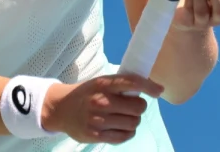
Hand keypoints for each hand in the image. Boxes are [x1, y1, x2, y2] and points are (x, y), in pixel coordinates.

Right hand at [41, 74, 163, 144]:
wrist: (61, 109)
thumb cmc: (86, 93)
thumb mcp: (100, 82)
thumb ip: (120, 84)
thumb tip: (148, 86)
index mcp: (103, 84)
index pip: (132, 83)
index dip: (149, 87)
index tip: (159, 91)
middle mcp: (101, 101)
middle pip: (138, 107)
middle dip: (140, 107)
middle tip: (134, 106)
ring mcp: (98, 120)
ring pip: (133, 123)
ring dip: (134, 120)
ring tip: (127, 117)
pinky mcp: (96, 135)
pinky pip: (123, 137)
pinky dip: (128, 133)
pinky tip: (123, 128)